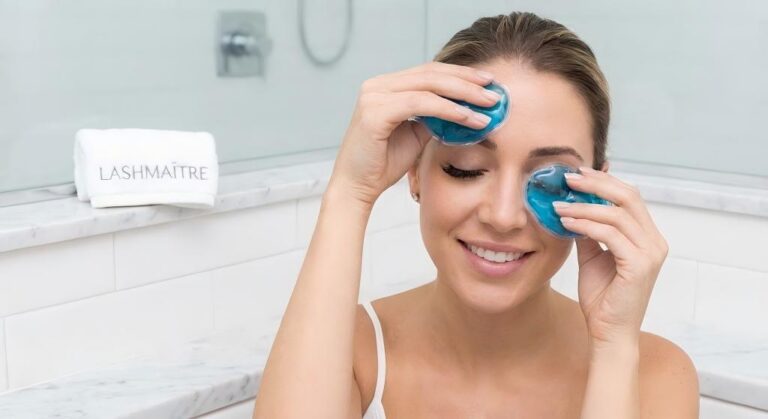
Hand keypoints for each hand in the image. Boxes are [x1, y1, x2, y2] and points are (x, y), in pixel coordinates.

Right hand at [327, 62, 499, 207]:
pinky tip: (469, 118)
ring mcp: (374, 96)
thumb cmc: (383, 164)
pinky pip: (421, 104)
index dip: (460, 75)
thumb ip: (435, 117)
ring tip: (489, 105)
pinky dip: (448, 109)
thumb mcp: (416, 135)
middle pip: (431, 73)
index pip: (428, 72)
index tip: (488, 82)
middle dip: (467, 80)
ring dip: (463, 94)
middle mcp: (377, 85)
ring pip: (428, 85)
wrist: (357, 187)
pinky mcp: (375, 112)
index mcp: (385, 87)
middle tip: (495, 90)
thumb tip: (467, 108)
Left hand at [552, 166, 668, 345]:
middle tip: (567, 178)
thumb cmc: (602, 297)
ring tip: (558, 204)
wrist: (609, 332)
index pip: (629, 197)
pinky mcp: (640, 265)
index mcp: (647, 236)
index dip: (604, 181)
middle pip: (628, 196)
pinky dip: (586, 224)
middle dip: (596, 183)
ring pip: (617, 213)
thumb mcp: (592, 256)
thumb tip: (573, 206)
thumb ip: (588, 232)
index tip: (577, 173)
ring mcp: (650, 253)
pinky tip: (566, 222)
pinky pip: (610, 234)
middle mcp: (654, 241)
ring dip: (584, 205)